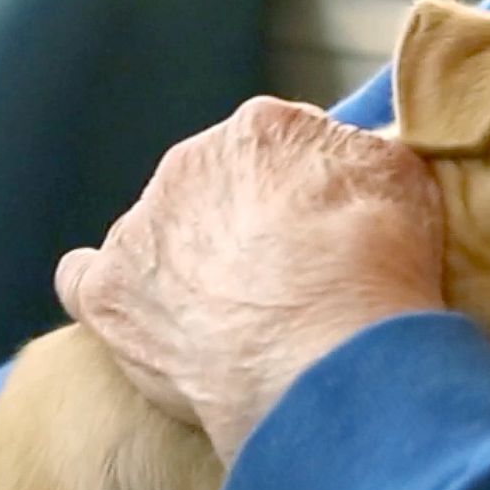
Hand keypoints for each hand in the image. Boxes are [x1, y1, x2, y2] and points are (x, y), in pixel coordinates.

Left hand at [55, 96, 444, 461]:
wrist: (327, 360)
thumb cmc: (378, 271)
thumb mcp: (404, 182)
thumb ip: (364, 155)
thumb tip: (350, 157)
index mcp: (262, 128)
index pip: (280, 145)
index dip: (309, 192)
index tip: (329, 231)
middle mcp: (188, 162)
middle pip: (214, 186)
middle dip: (245, 224)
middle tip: (288, 279)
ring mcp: (139, 229)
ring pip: (157, 233)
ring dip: (186, 260)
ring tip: (233, 317)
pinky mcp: (106, 295)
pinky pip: (84, 280)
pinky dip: (111, 294)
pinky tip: (144, 319)